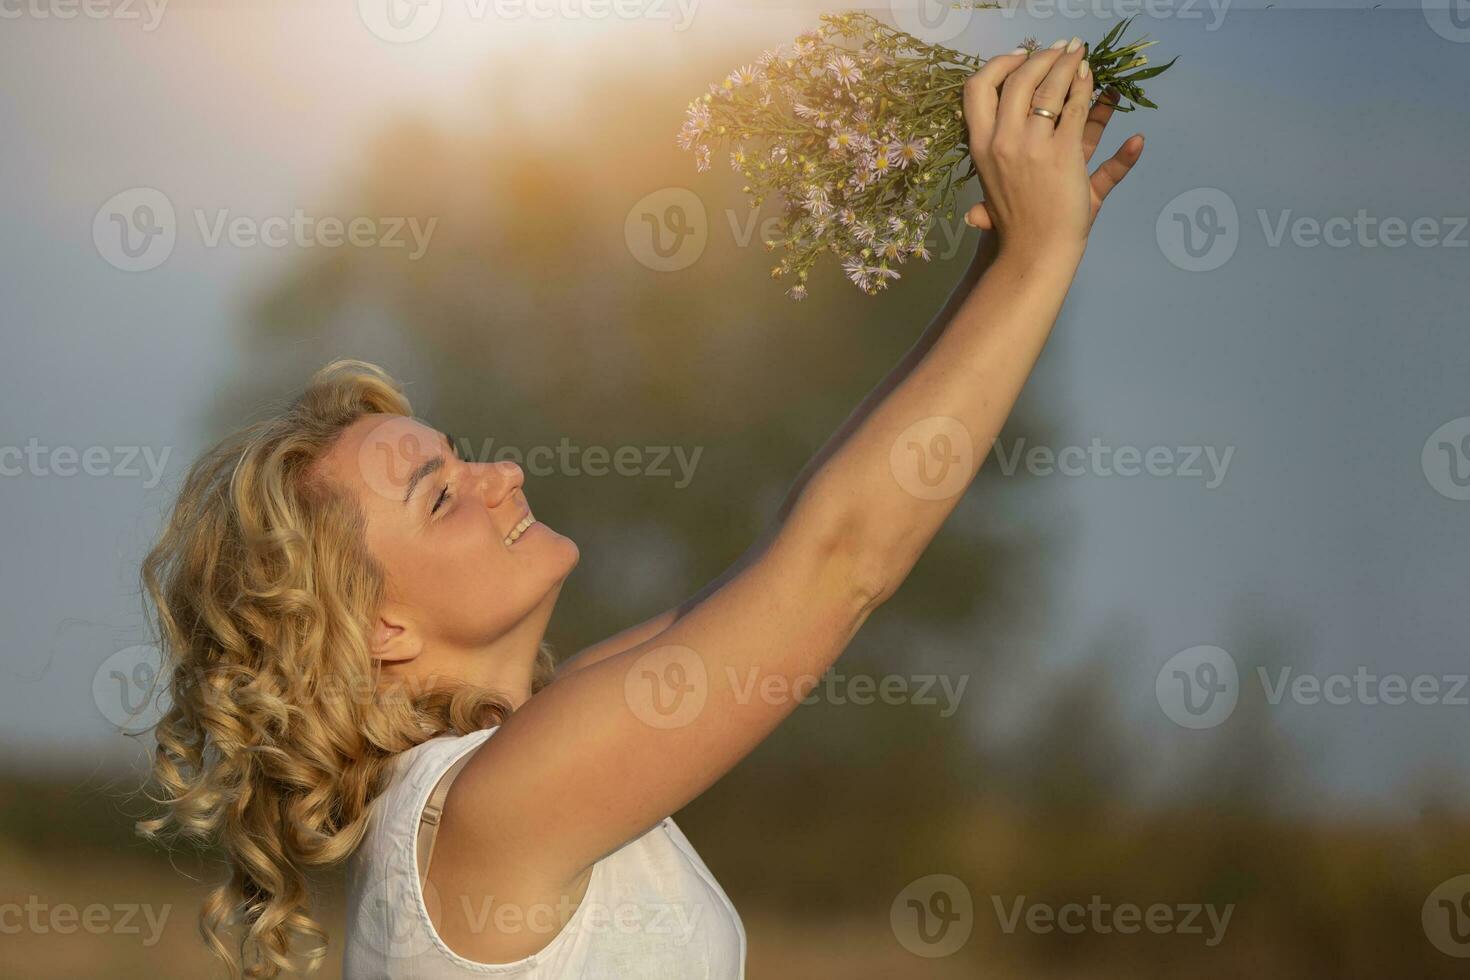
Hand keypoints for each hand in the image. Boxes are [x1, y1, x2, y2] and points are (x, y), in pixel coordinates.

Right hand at [961, 39, 1144, 260]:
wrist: (1035, 254)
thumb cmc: (1013, 231)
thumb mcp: (994, 210)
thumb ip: (984, 209)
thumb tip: (971, 218)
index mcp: (981, 145)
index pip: (977, 90)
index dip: (998, 66)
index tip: (1019, 57)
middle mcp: (1003, 140)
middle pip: (1018, 80)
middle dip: (1042, 57)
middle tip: (1061, 49)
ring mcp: (1033, 144)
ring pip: (1051, 89)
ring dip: (1069, 66)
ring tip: (1081, 55)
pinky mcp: (1065, 152)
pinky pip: (1077, 109)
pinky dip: (1090, 92)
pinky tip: (1099, 83)